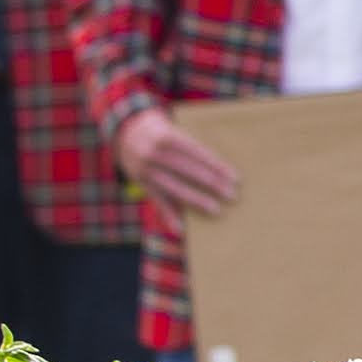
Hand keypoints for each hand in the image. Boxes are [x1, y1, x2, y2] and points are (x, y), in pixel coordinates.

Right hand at [116, 107, 241, 220]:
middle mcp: (154, 153)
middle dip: (212, 184)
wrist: (126, 133)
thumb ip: (192, 149)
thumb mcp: (175, 132)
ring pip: (175, 188)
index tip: (235, 178)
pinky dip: (169, 215)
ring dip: (197, 200)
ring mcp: (145, 170)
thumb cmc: (164, 134)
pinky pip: (157, 201)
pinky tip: (182, 229)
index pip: (197, 152)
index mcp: (167, 136)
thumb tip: (220, 171)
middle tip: (232, 195)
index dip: (216, 166)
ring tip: (216, 210)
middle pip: (188, 171)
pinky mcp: (140, 183)